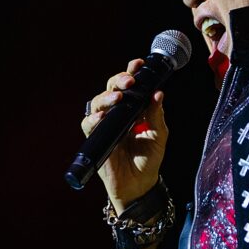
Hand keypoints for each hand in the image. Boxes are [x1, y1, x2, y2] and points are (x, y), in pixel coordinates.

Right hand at [80, 58, 167, 215]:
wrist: (140, 185)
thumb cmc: (149, 159)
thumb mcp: (159, 134)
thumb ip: (157, 114)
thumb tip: (159, 93)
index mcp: (134, 108)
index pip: (130, 85)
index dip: (131, 72)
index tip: (138, 63)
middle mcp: (118, 113)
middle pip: (111, 88)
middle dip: (119, 80)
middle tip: (129, 81)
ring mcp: (106, 125)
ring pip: (98, 103)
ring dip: (107, 97)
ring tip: (118, 97)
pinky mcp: (96, 139)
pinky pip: (89, 125)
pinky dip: (94, 119)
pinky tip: (102, 117)